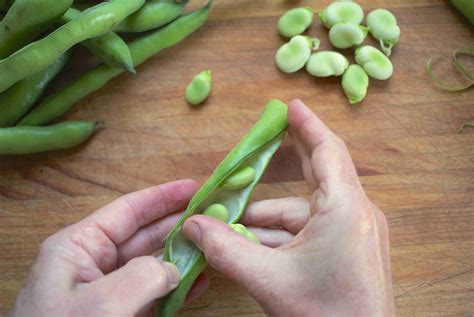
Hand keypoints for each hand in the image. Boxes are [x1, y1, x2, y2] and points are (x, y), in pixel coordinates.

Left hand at [10, 179, 207, 316]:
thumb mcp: (100, 304)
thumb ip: (141, 277)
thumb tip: (172, 269)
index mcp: (77, 247)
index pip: (126, 211)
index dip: (162, 197)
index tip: (193, 187)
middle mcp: (92, 265)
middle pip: (143, 235)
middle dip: (176, 225)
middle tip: (209, 216)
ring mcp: (107, 292)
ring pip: (151, 266)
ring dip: (181, 258)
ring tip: (211, 247)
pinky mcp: (118, 314)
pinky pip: (152, 295)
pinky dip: (176, 289)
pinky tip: (198, 282)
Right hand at [182, 100, 394, 315]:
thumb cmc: (324, 315)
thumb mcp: (268, 280)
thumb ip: (226, 250)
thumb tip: (191, 225)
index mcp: (345, 208)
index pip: (327, 150)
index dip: (307, 124)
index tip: (289, 105)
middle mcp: (355, 214)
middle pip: (318, 172)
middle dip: (287, 160)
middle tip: (262, 141)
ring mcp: (354, 233)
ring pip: (305, 210)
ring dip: (269, 215)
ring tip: (233, 223)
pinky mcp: (348, 250)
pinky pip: (311, 230)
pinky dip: (282, 233)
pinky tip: (252, 244)